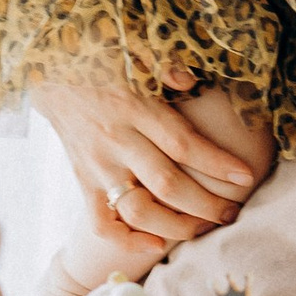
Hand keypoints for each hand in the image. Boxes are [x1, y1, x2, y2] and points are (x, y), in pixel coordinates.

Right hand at [31, 65, 264, 245]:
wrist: (50, 72)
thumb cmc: (105, 60)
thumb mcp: (134, 51)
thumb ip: (164, 64)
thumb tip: (189, 79)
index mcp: (133, 107)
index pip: (181, 143)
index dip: (215, 163)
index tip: (244, 177)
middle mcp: (116, 141)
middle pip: (166, 184)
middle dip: (205, 204)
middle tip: (232, 212)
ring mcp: (97, 166)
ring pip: (138, 210)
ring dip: (175, 227)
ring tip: (203, 228)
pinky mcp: (84, 182)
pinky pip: (102, 222)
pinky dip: (127, 241)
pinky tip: (156, 244)